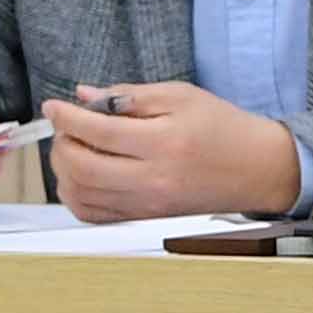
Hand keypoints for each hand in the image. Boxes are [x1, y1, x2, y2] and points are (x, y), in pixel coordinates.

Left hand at [45, 81, 302, 223]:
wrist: (257, 169)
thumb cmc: (223, 129)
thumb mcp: (182, 96)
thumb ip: (130, 95)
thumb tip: (85, 95)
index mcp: (165, 142)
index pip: (98, 130)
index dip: (67, 116)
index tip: (55, 106)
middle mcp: (153, 178)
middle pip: (81, 166)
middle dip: (62, 143)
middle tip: (66, 128)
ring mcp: (146, 204)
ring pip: (79, 192)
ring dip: (63, 169)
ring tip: (74, 149)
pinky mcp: (143, 217)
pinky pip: (91, 213)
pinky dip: (74, 194)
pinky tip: (81, 175)